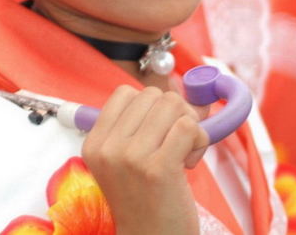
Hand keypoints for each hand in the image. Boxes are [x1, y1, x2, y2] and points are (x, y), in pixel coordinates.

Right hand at [81, 85, 208, 234]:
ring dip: (188, 126)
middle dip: (173, 114)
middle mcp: (108, 148)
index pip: (125, 93)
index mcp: (95, 144)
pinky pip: (189, 126)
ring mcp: (131, 157)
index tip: (157, 132)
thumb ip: (145, 126)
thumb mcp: (128, 162)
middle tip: (173, 146)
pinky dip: (200, 141)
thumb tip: (186, 91)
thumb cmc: (145, 203)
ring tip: (182, 155)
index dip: (151, 106)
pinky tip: (190, 163)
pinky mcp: (158, 168)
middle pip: (153, 95)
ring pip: (173, 105)